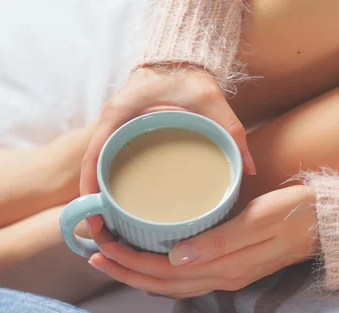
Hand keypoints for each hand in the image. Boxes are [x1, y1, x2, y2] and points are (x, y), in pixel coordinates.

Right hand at [80, 67, 255, 236]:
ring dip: (98, 193)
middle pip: (91, 167)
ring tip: (107, 223)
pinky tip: (119, 202)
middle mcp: (109, 124)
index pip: (93, 155)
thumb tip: (248, 170)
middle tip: (100, 228)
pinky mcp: (122, 134)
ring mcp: (113, 129)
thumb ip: (230, 132)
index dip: (90, 187)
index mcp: (119, 116)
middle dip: (92, 199)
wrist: (177, 58)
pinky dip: (107, 182)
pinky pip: (107, 160)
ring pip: (97, 166)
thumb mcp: (210, 101)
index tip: (93, 213)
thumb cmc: (187, 76)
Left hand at [88, 185, 318, 298]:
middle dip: (122, 268)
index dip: (128, 261)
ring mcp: (221, 277)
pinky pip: (181, 281)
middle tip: (91, 252)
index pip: (161, 270)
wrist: (321, 224)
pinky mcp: (225, 269)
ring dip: (134, 273)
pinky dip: (156, 276)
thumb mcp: (258, 221)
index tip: (101, 245)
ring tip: (107, 259)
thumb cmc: (292, 215)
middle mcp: (217, 278)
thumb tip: (175, 257)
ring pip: (166, 284)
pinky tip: (144, 269)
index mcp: (221, 267)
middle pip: (157, 282)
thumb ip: (218, 242)